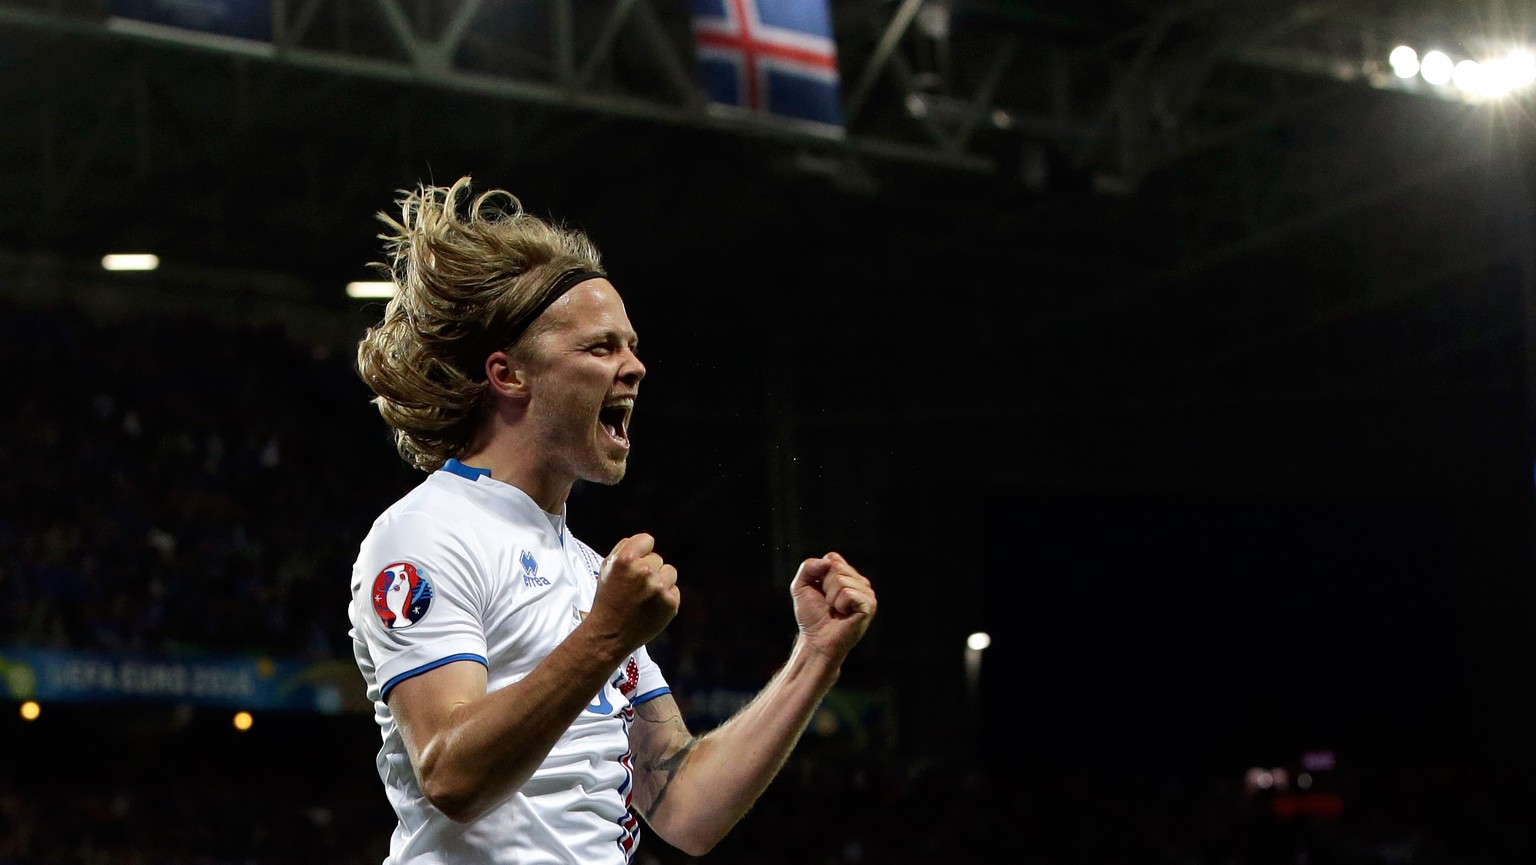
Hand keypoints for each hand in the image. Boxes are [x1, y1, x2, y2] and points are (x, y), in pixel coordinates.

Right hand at [589, 533, 680, 653]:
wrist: (610, 634)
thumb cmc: (608, 599)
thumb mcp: (607, 569)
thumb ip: (624, 549)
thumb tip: (644, 542)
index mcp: (626, 559)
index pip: (647, 540)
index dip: (641, 551)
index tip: (636, 563)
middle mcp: (644, 571)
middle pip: (657, 558)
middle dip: (648, 570)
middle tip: (635, 587)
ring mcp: (659, 588)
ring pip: (669, 572)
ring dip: (660, 581)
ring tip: (645, 596)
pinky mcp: (671, 603)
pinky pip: (674, 590)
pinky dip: (665, 598)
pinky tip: (652, 607)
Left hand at [790, 551, 875, 663]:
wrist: (816, 641)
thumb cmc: (812, 617)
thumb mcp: (801, 586)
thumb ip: (808, 567)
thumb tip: (827, 561)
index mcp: (847, 575)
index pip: (832, 558)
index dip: (819, 575)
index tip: (820, 592)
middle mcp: (860, 581)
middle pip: (836, 567)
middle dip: (824, 587)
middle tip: (828, 604)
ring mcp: (867, 593)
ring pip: (841, 580)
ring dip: (831, 598)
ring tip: (836, 610)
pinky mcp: (869, 605)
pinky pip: (848, 593)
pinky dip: (839, 605)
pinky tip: (843, 614)